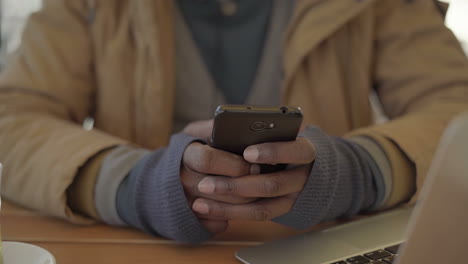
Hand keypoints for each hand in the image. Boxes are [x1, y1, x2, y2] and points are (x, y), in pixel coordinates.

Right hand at [181, 123, 259, 232]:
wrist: (166, 176)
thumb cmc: (191, 148)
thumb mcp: (198, 131)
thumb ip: (216, 127)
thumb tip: (242, 124)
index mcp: (184, 154)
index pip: (208, 160)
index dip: (234, 164)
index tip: (253, 163)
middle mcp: (182, 180)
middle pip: (221, 188)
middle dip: (247, 184)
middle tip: (263, 177)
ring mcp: (186, 203)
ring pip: (225, 209)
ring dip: (248, 200)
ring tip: (261, 189)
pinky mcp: (193, 222)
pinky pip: (220, 225)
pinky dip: (236, 216)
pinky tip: (247, 204)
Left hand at [191, 137, 315, 220]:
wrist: (300, 162)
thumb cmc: (277, 136)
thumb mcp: (273, 126)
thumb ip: (252, 125)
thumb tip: (221, 126)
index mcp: (305, 150)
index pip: (298, 151)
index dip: (274, 153)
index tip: (247, 153)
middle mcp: (304, 177)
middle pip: (273, 185)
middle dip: (237, 185)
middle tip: (205, 184)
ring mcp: (292, 197)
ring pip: (261, 207)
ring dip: (228, 205)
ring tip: (199, 199)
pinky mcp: (281, 210)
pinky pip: (255, 216)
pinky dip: (229, 212)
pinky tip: (205, 208)